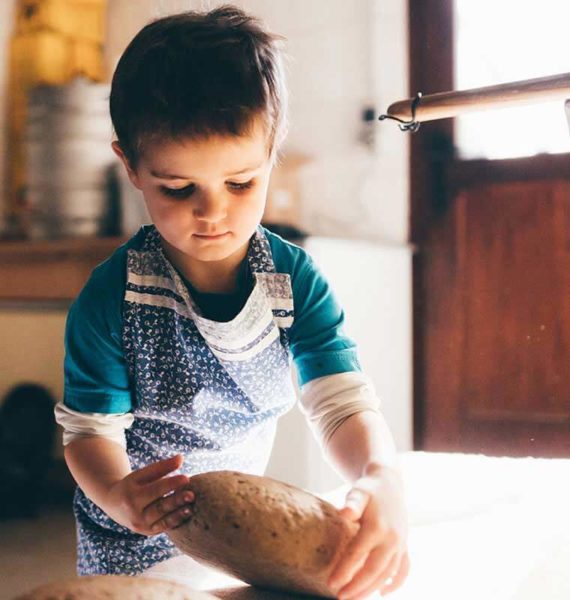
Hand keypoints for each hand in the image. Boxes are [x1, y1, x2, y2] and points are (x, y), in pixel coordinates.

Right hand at [104, 454, 194, 535]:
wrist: (115, 505)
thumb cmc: (133, 485)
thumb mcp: (142, 474)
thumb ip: (161, 467)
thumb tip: (181, 458)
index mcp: (131, 496)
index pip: (154, 490)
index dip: (171, 484)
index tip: (186, 478)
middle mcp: (135, 514)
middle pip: (160, 507)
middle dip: (176, 500)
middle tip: (192, 494)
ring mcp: (141, 526)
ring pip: (163, 520)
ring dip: (179, 513)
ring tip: (191, 505)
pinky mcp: (148, 532)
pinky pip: (164, 527)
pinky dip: (176, 521)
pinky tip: (188, 512)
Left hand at [328, 465, 409, 598]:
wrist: (389, 482)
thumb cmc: (369, 488)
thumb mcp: (359, 491)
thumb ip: (352, 502)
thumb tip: (344, 513)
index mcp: (378, 527)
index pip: (358, 554)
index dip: (345, 571)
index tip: (331, 584)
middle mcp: (392, 538)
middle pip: (374, 570)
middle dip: (357, 587)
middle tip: (340, 598)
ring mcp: (400, 544)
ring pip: (388, 574)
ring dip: (371, 589)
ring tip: (354, 599)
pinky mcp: (404, 545)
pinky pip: (403, 569)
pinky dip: (395, 583)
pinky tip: (382, 593)